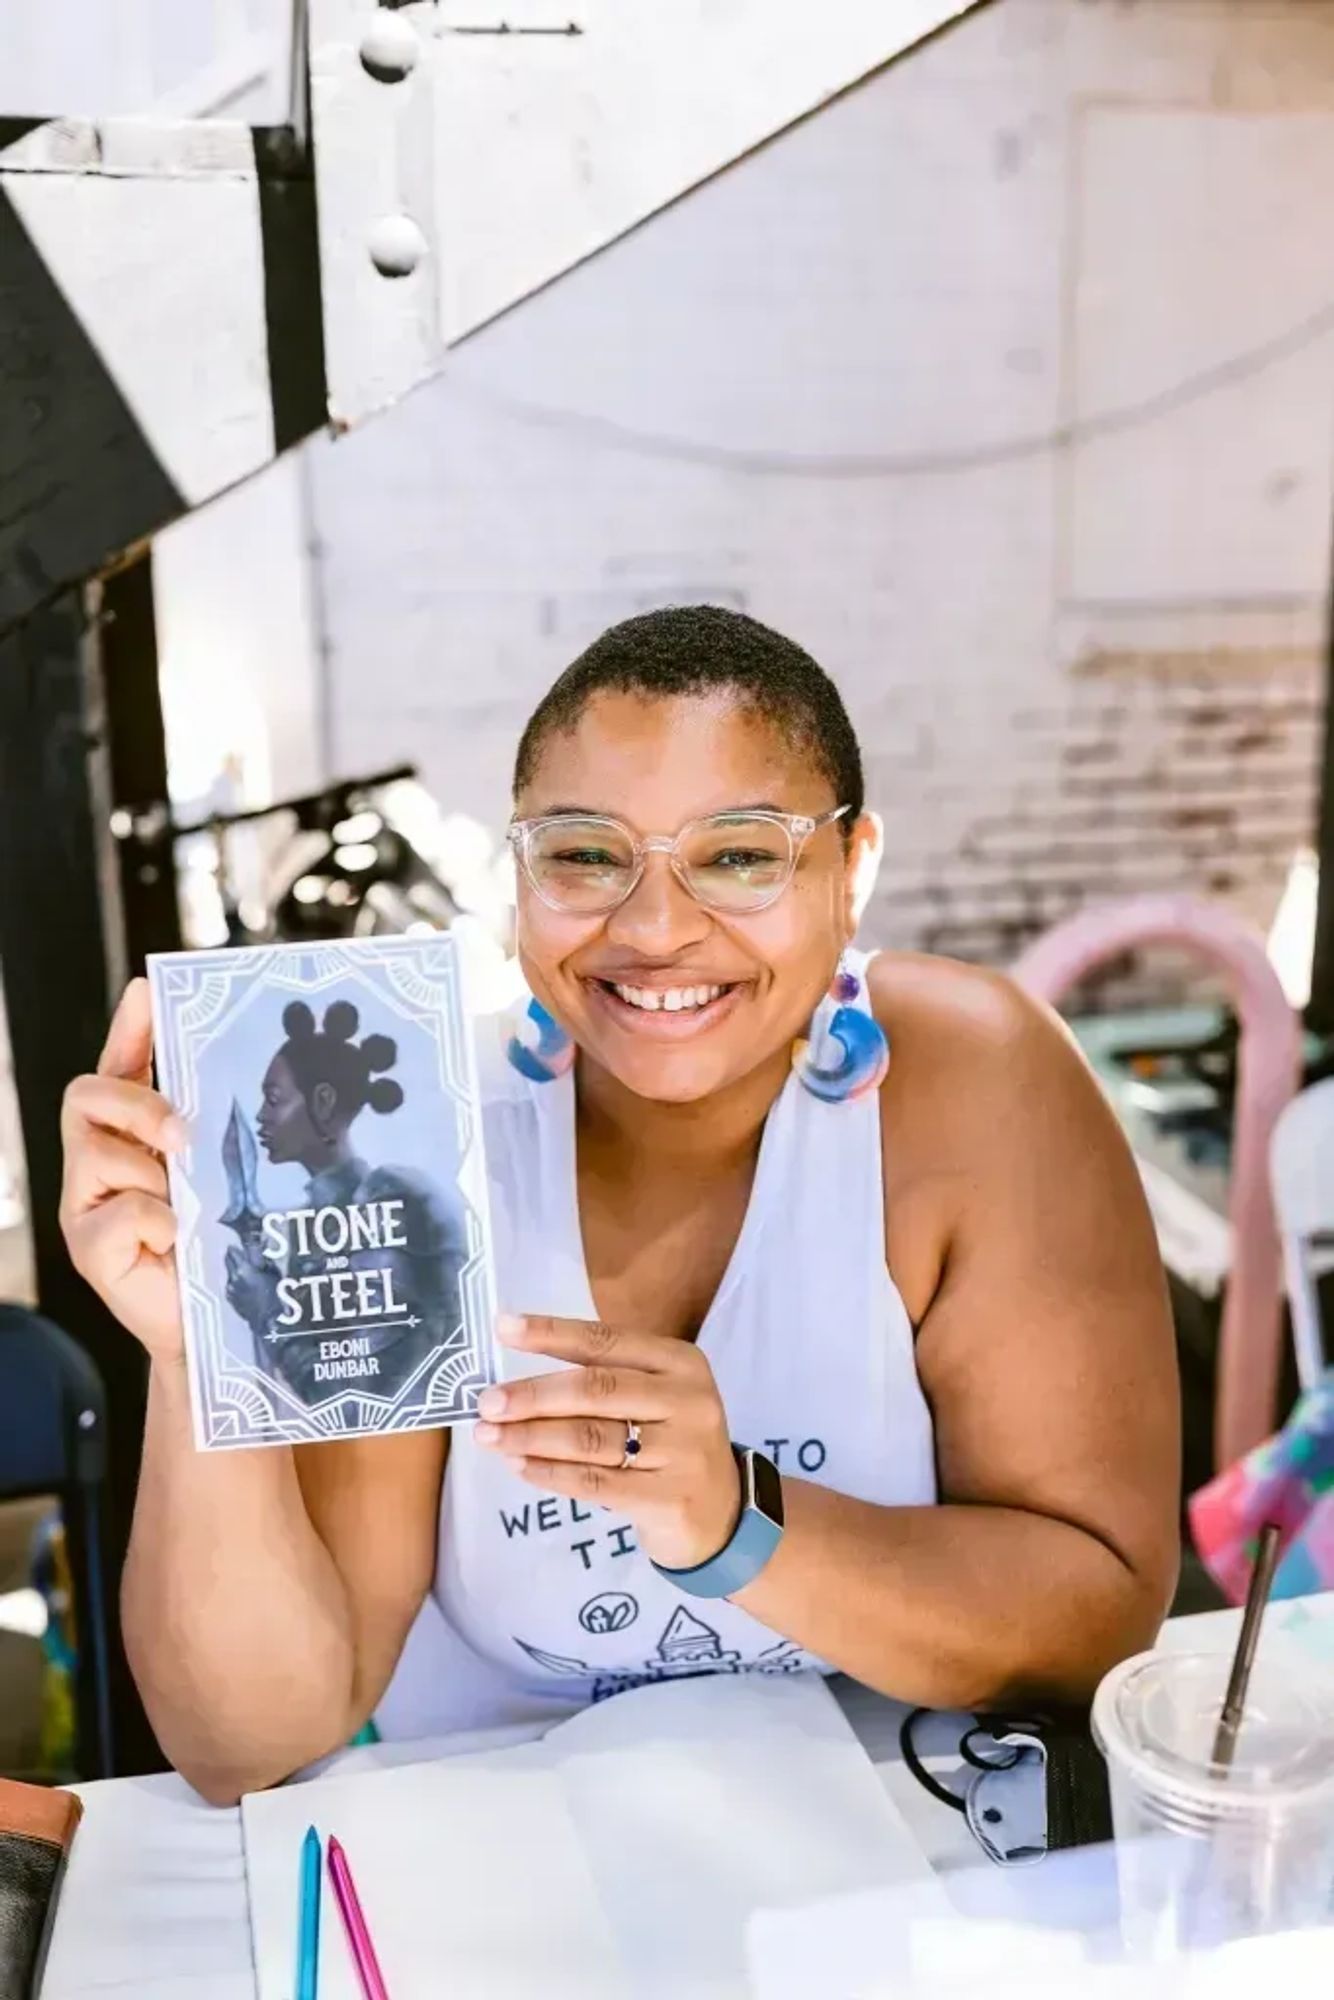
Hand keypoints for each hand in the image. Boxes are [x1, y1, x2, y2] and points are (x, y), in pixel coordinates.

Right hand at [60, 979, 185, 1362]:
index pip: (118, 1067)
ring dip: (154, 1174)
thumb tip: (236, 1074)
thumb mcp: (221, 1175)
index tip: (148, 991)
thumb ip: (216, 1128)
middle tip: (183, 1133)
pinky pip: (118, 1213)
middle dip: (135, 1103)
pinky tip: (177, 1239)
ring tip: (188, 1205)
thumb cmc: (218, 1247)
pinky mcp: (87, 1248)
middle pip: (85, 1095)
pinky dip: (156, 1221)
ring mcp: (85, 1204)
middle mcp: (98, 1161)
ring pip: (97, 1153)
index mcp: (132, 1135)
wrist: (210, 1330)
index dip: (129, 1028)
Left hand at [224, 1243, 278, 1331]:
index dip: (237, 1247)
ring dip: (234, 1270)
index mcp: (243, 1270)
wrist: (271, 1322)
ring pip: (229, 1273)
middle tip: (239, 1253)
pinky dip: (236, 1282)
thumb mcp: (274, 1274)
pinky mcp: (231, 1299)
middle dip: (233, 1256)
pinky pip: (232, 1285)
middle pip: (228, 1261)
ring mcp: (230, 1290)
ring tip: (244, 1270)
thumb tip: (257, 1253)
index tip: (240, 1245)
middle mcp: (232, 1278)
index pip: (233, 1252)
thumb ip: (263, 1262)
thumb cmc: (277, 1296)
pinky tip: (244, 1284)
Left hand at [473, 1314, 741, 1570]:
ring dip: (531, 1437)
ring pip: (591, 1439)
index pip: (606, 1342)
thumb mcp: (654, 1398)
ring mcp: (684, 1451)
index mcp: (680, 1362)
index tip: (502, 1329)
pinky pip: (596, 1483)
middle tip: (486, 1402)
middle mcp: (688, 1400)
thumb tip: (515, 1379)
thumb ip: (601, 1380)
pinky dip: (551, 1474)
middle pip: (595, 1390)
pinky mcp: (670, 1498)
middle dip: (532, 1395)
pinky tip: (521, 1467)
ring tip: (491, 1437)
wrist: (721, 1514)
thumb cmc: (670, 1443)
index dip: (551, 1334)